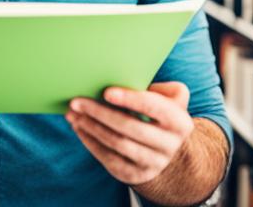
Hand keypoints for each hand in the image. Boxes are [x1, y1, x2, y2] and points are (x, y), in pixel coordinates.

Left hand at [65, 81, 194, 185]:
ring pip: (117, 144)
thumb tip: (123, 76)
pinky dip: (91, 142)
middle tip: (76, 101)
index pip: (152, 107)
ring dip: (91, 127)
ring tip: (73, 114)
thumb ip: (157, 87)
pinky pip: (109, 159)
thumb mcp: (170, 97)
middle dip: (99, 113)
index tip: (106, 92)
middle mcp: (169, 145)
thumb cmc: (161, 112)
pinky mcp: (136, 175)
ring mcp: (153, 163)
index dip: (130, 99)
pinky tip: (79, 128)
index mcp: (179, 121)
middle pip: (129, 127)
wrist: (169, 148)